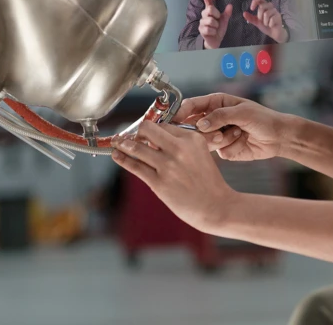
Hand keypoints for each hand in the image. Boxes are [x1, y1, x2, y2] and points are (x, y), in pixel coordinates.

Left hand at [111, 122, 235, 232]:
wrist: (215, 206)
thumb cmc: (208, 182)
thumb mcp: (201, 154)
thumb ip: (182, 144)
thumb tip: (155, 140)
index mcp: (192, 138)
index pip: (163, 125)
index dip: (152, 128)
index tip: (145, 133)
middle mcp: (179, 148)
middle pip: (148, 129)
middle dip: (137, 131)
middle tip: (132, 136)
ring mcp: (168, 166)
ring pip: (137, 147)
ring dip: (123, 143)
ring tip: (118, 143)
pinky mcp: (159, 182)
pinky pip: (135, 166)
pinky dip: (122, 159)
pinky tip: (117, 155)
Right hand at [174, 93, 290, 160]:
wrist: (278, 137)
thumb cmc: (263, 119)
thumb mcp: (242, 112)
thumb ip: (220, 116)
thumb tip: (200, 124)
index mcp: (216, 103)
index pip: (191, 106)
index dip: (180, 113)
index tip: (173, 121)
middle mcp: (214, 119)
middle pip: (194, 127)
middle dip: (206, 132)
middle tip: (220, 133)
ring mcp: (217, 135)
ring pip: (205, 141)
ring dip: (223, 139)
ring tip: (239, 132)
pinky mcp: (224, 149)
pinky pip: (219, 152)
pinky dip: (232, 147)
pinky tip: (244, 140)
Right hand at [199, 0, 232, 48]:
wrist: (216, 40)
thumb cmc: (219, 28)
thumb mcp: (225, 20)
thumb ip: (227, 13)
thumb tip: (230, 5)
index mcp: (210, 10)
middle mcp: (204, 14)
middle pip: (209, 9)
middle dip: (217, 14)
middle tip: (218, 19)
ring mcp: (202, 22)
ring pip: (210, 20)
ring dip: (216, 25)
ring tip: (216, 28)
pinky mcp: (201, 29)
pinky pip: (209, 29)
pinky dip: (214, 31)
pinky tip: (213, 32)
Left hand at [243, 0, 287, 42]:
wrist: (273, 33)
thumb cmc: (265, 26)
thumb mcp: (256, 22)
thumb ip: (250, 18)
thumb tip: (244, 13)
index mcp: (264, 5)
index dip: (254, 1)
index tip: (252, 9)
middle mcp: (270, 6)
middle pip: (262, 7)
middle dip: (260, 16)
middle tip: (262, 21)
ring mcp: (275, 11)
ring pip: (266, 14)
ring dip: (265, 22)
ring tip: (267, 24)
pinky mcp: (278, 16)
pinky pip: (271, 19)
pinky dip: (269, 24)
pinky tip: (271, 25)